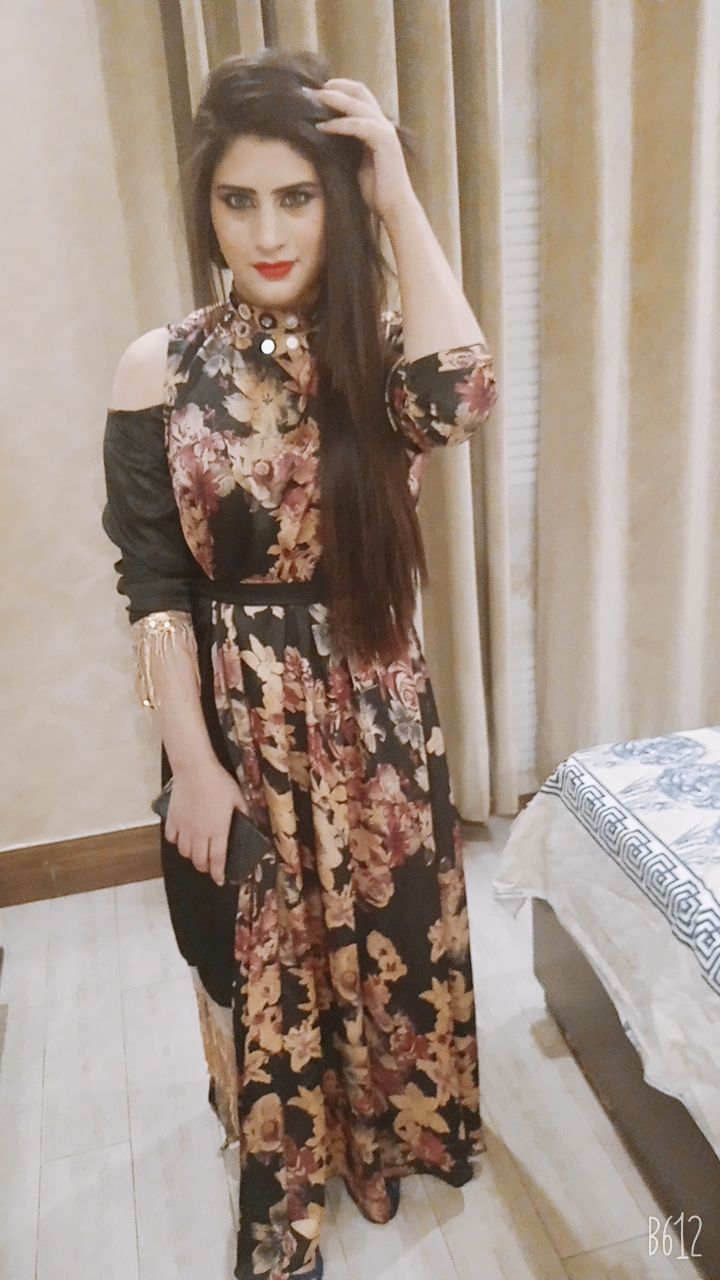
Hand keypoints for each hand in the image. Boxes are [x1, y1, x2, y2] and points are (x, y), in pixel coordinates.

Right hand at [164, 761, 250, 886]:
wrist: (195, 769)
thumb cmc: (219, 782)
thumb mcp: (238, 797)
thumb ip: (244, 813)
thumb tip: (250, 822)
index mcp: (218, 831)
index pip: (218, 860)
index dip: (218, 874)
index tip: (220, 881)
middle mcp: (200, 834)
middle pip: (199, 860)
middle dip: (205, 867)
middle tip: (209, 866)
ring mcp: (184, 827)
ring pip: (185, 852)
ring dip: (191, 856)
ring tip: (196, 853)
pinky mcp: (173, 819)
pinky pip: (172, 838)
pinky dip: (177, 842)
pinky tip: (182, 838)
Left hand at [308, 78, 414, 219]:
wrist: (393, 208)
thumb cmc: (374, 190)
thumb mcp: (354, 162)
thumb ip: (344, 145)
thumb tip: (320, 136)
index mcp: (375, 126)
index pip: (357, 95)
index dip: (337, 88)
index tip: (314, 92)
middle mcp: (381, 123)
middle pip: (359, 90)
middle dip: (334, 86)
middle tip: (309, 90)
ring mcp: (385, 131)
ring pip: (358, 103)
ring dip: (333, 99)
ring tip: (313, 100)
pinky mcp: (384, 142)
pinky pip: (359, 125)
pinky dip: (339, 124)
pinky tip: (322, 126)